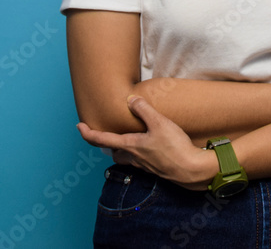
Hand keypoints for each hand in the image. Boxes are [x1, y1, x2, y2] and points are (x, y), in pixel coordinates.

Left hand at [76, 95, 218, 190]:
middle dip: (109, 144)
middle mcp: (134, 157)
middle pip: (114, 152)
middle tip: (106, 134)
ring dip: (124, 150)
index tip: (79, 127)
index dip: (88, 133)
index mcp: (130, 145)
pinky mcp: (156, 168)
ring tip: (127, 139)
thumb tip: (131, 99)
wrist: (191, 170)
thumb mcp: (159, 123)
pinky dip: (139, 153)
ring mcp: (145, 165)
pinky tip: (150, 147)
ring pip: (127, 158)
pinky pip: (141, 161)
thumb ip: (144, 110)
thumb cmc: (174, 147)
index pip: (102, 140)